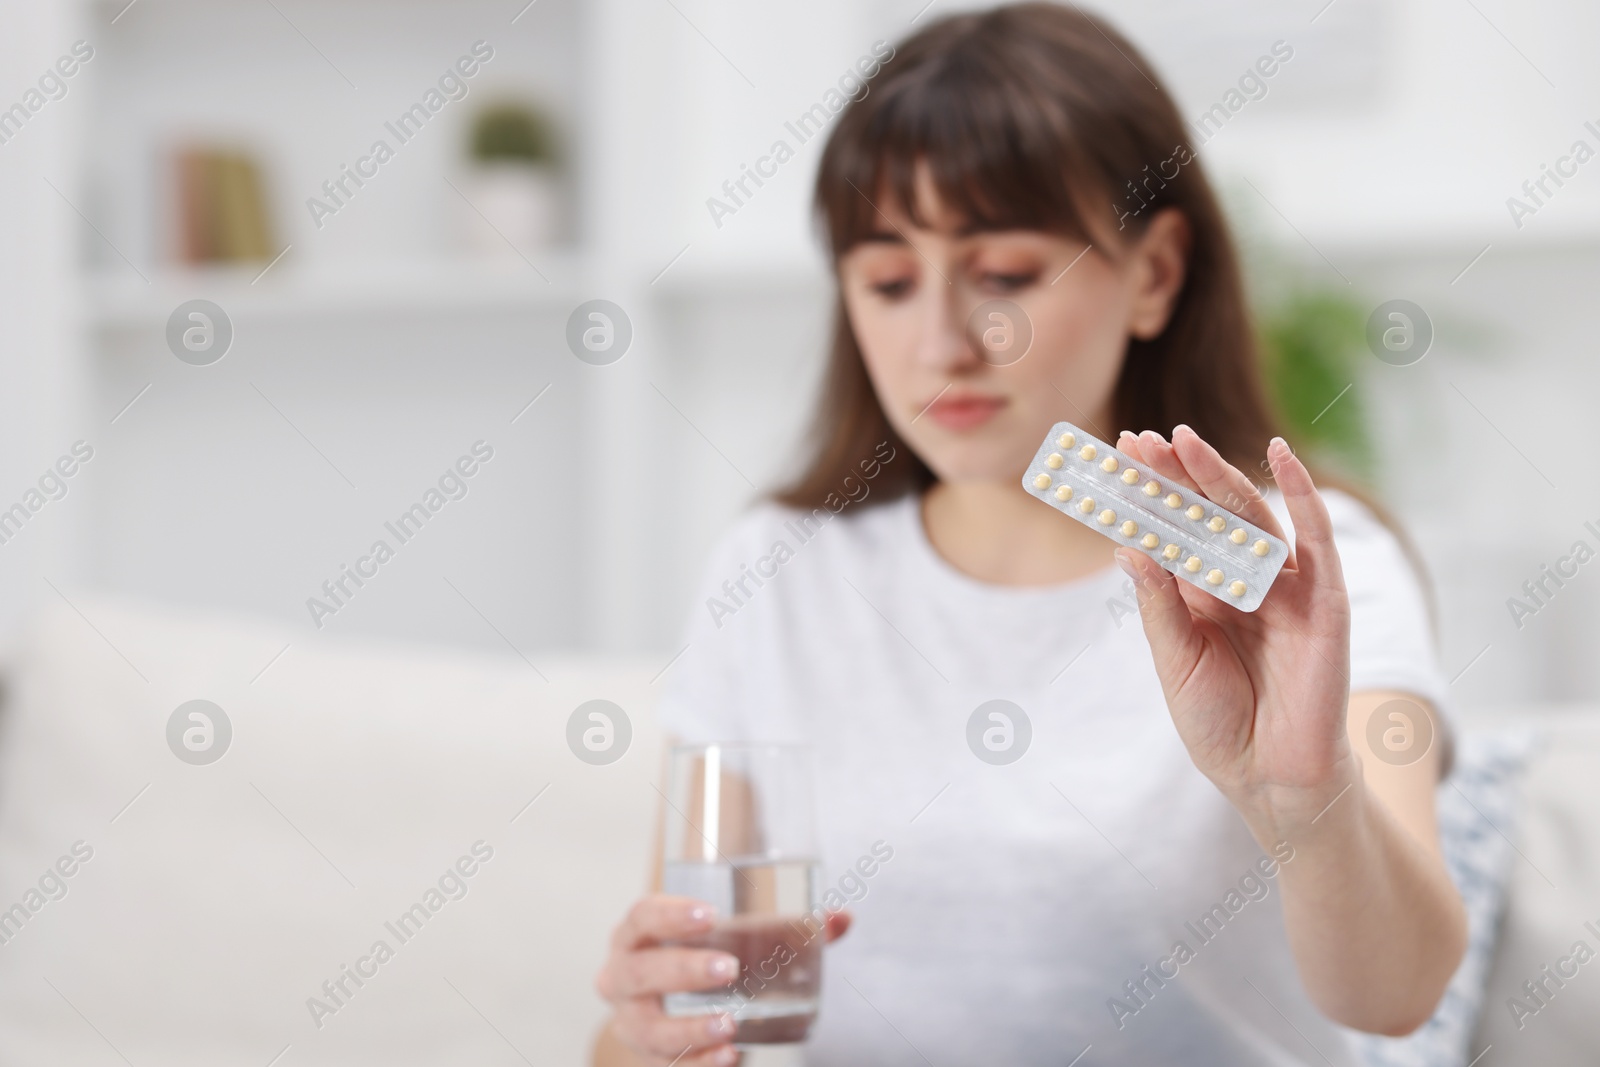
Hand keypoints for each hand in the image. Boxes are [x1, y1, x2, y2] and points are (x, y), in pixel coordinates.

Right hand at [595, 895, 850, 1065]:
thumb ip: (788, 927)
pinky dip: (697, 1065)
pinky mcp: (647, 1057)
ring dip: (689, 1027)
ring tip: (729, 1024)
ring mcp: (631, 1021)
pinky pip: (665, 1066)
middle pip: (640, 971)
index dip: (670, 914)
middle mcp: (622, 975)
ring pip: (648, 1027)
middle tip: (729, 969)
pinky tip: (728, 1059)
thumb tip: (841, 919)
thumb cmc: (703, 956)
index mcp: (637, 935)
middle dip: (683, 970)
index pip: (642, 916)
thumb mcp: (733, 937)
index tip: (710, 915)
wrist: (670, 1005)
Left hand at [1113, 426, 1354, 836]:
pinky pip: (1316, 538)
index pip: (1174, 531)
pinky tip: (1279, 456)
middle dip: (1175, 476)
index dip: (1150, 493)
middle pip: (1207, 515)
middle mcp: (1243, 582)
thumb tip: (1127, 546)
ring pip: (1250, 518)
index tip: (1119, 452)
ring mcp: (1286, 587)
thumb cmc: (1219, 722)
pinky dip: (1301, 495)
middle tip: (1142, 439)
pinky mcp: (1325, 599)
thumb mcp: (1176, 660)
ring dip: (1217, 477)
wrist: (1269, 775)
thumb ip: (1158, 603)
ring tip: (1182, 442)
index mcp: (1203, 594)